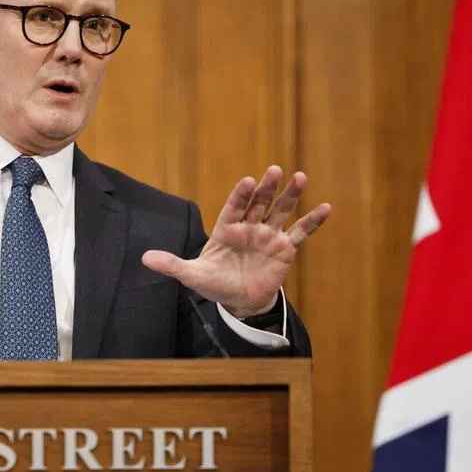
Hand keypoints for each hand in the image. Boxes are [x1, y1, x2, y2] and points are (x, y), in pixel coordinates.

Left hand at [142, 166, 330, 316]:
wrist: (239, 300)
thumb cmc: (214, 283)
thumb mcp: (192, 275)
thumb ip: (172, 264)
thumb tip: (145, 258)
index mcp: (226, 228)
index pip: (234, 207)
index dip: (241, 195)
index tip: (247, 181)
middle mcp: (249, 227)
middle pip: (259, 203)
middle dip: (266, 188)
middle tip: (274, 170)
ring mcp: (268, 235)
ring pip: (280, 211)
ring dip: (290, 195)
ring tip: (301, 177)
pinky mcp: (284, 249)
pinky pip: (300, 233)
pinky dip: (312, 221)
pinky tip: (325, 208)